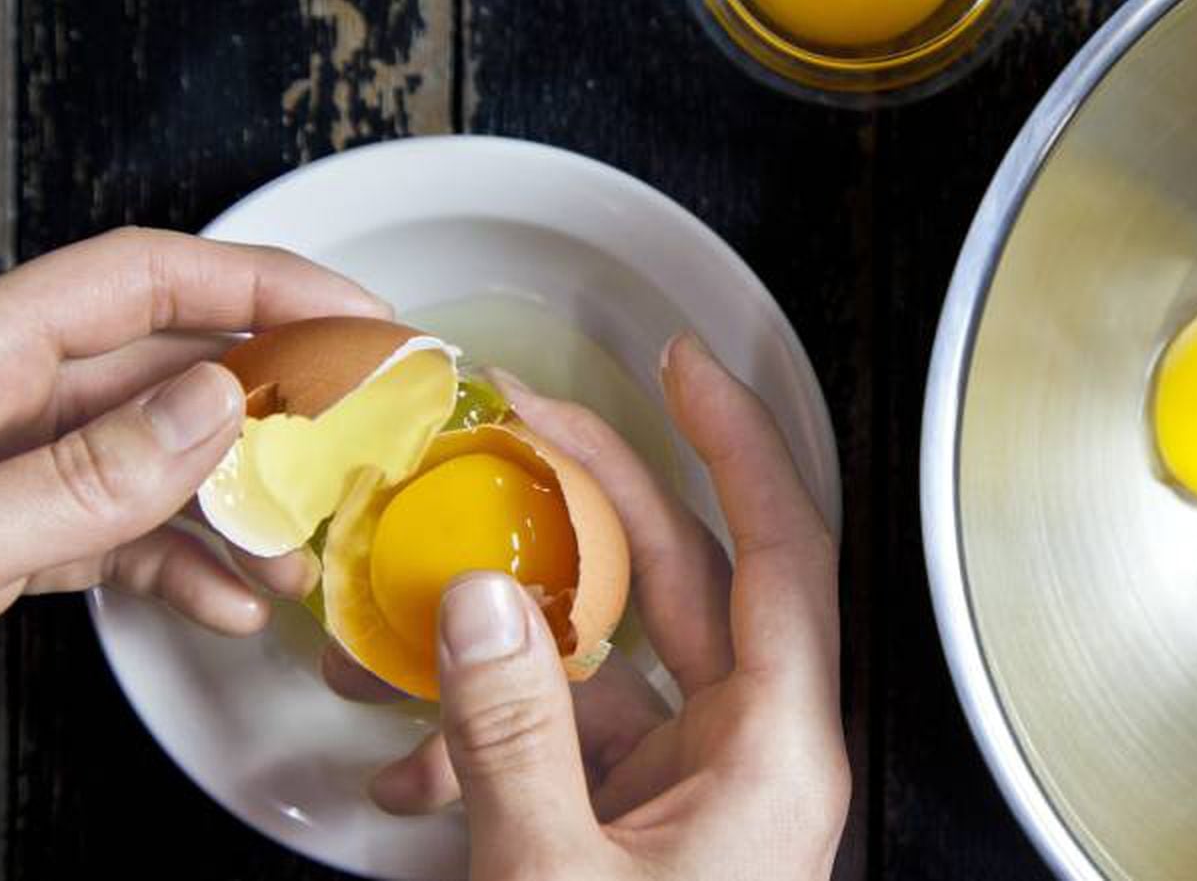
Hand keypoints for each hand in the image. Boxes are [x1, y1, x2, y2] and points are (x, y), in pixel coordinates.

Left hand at [0, 226, 386, 674]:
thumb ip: (81, 478)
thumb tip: (215, 404)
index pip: (140, 279)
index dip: (259, 285)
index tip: (356, 319)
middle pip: (159, 365)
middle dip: (270, 403)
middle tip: (362, 432)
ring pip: (144, 458)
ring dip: (233, 504)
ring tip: (298, 555)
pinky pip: (106, 533)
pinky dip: (175, 566)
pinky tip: (228, 605)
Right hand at [325, 335, 849, 879]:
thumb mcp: (553, 880)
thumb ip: (511, 738)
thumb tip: (479, 606)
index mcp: (776, 752)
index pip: (783, 550)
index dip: (735, 441)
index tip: (685, 366)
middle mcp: (751, 758)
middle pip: (684, 581)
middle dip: (592, 497)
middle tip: (520, 425)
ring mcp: (695, 795)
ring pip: (612, 667)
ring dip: (510, 639)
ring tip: (414, 606)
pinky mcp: (640, 835)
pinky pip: (575, 747)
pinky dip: (494, 739)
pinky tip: (413, 763)